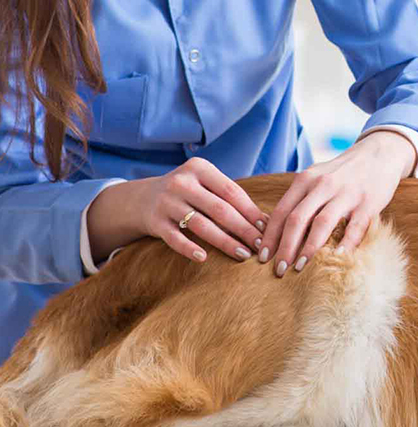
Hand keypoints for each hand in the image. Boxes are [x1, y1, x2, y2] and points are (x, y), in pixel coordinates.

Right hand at [87, 157, 267, 265]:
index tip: (266, 228)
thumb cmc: (188, 192)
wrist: (142, 198)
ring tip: (242, 254)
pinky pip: (175, 238)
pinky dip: (189, 248)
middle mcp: (182, 182)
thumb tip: (265, 220)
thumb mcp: (204, 184)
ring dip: (224, 242)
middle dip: (243, 229)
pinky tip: (204, 258)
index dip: (251, 211)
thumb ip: (229, 196)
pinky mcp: (154, 222)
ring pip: (201, 225)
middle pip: (220, 209)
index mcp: (199, 168)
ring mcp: (166, 202)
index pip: (231, 191)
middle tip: (260, 246)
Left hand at [259, 130, 415, 276]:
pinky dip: (344, 246)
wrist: (379, 154)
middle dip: (285, 248)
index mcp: (307, 179)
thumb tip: (277, 234)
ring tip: (300, 269)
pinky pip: (354, 228)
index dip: (270, 237)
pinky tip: (335, 260)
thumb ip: (301, 200)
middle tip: (279, 270)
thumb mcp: (317, 177)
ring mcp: (347, 193)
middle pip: (297, 219)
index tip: (262, 258)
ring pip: (322, 224)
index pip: (282, 211)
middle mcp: (324, 184)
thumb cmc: (342, 173)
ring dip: (309, 249)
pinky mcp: (368, 203)